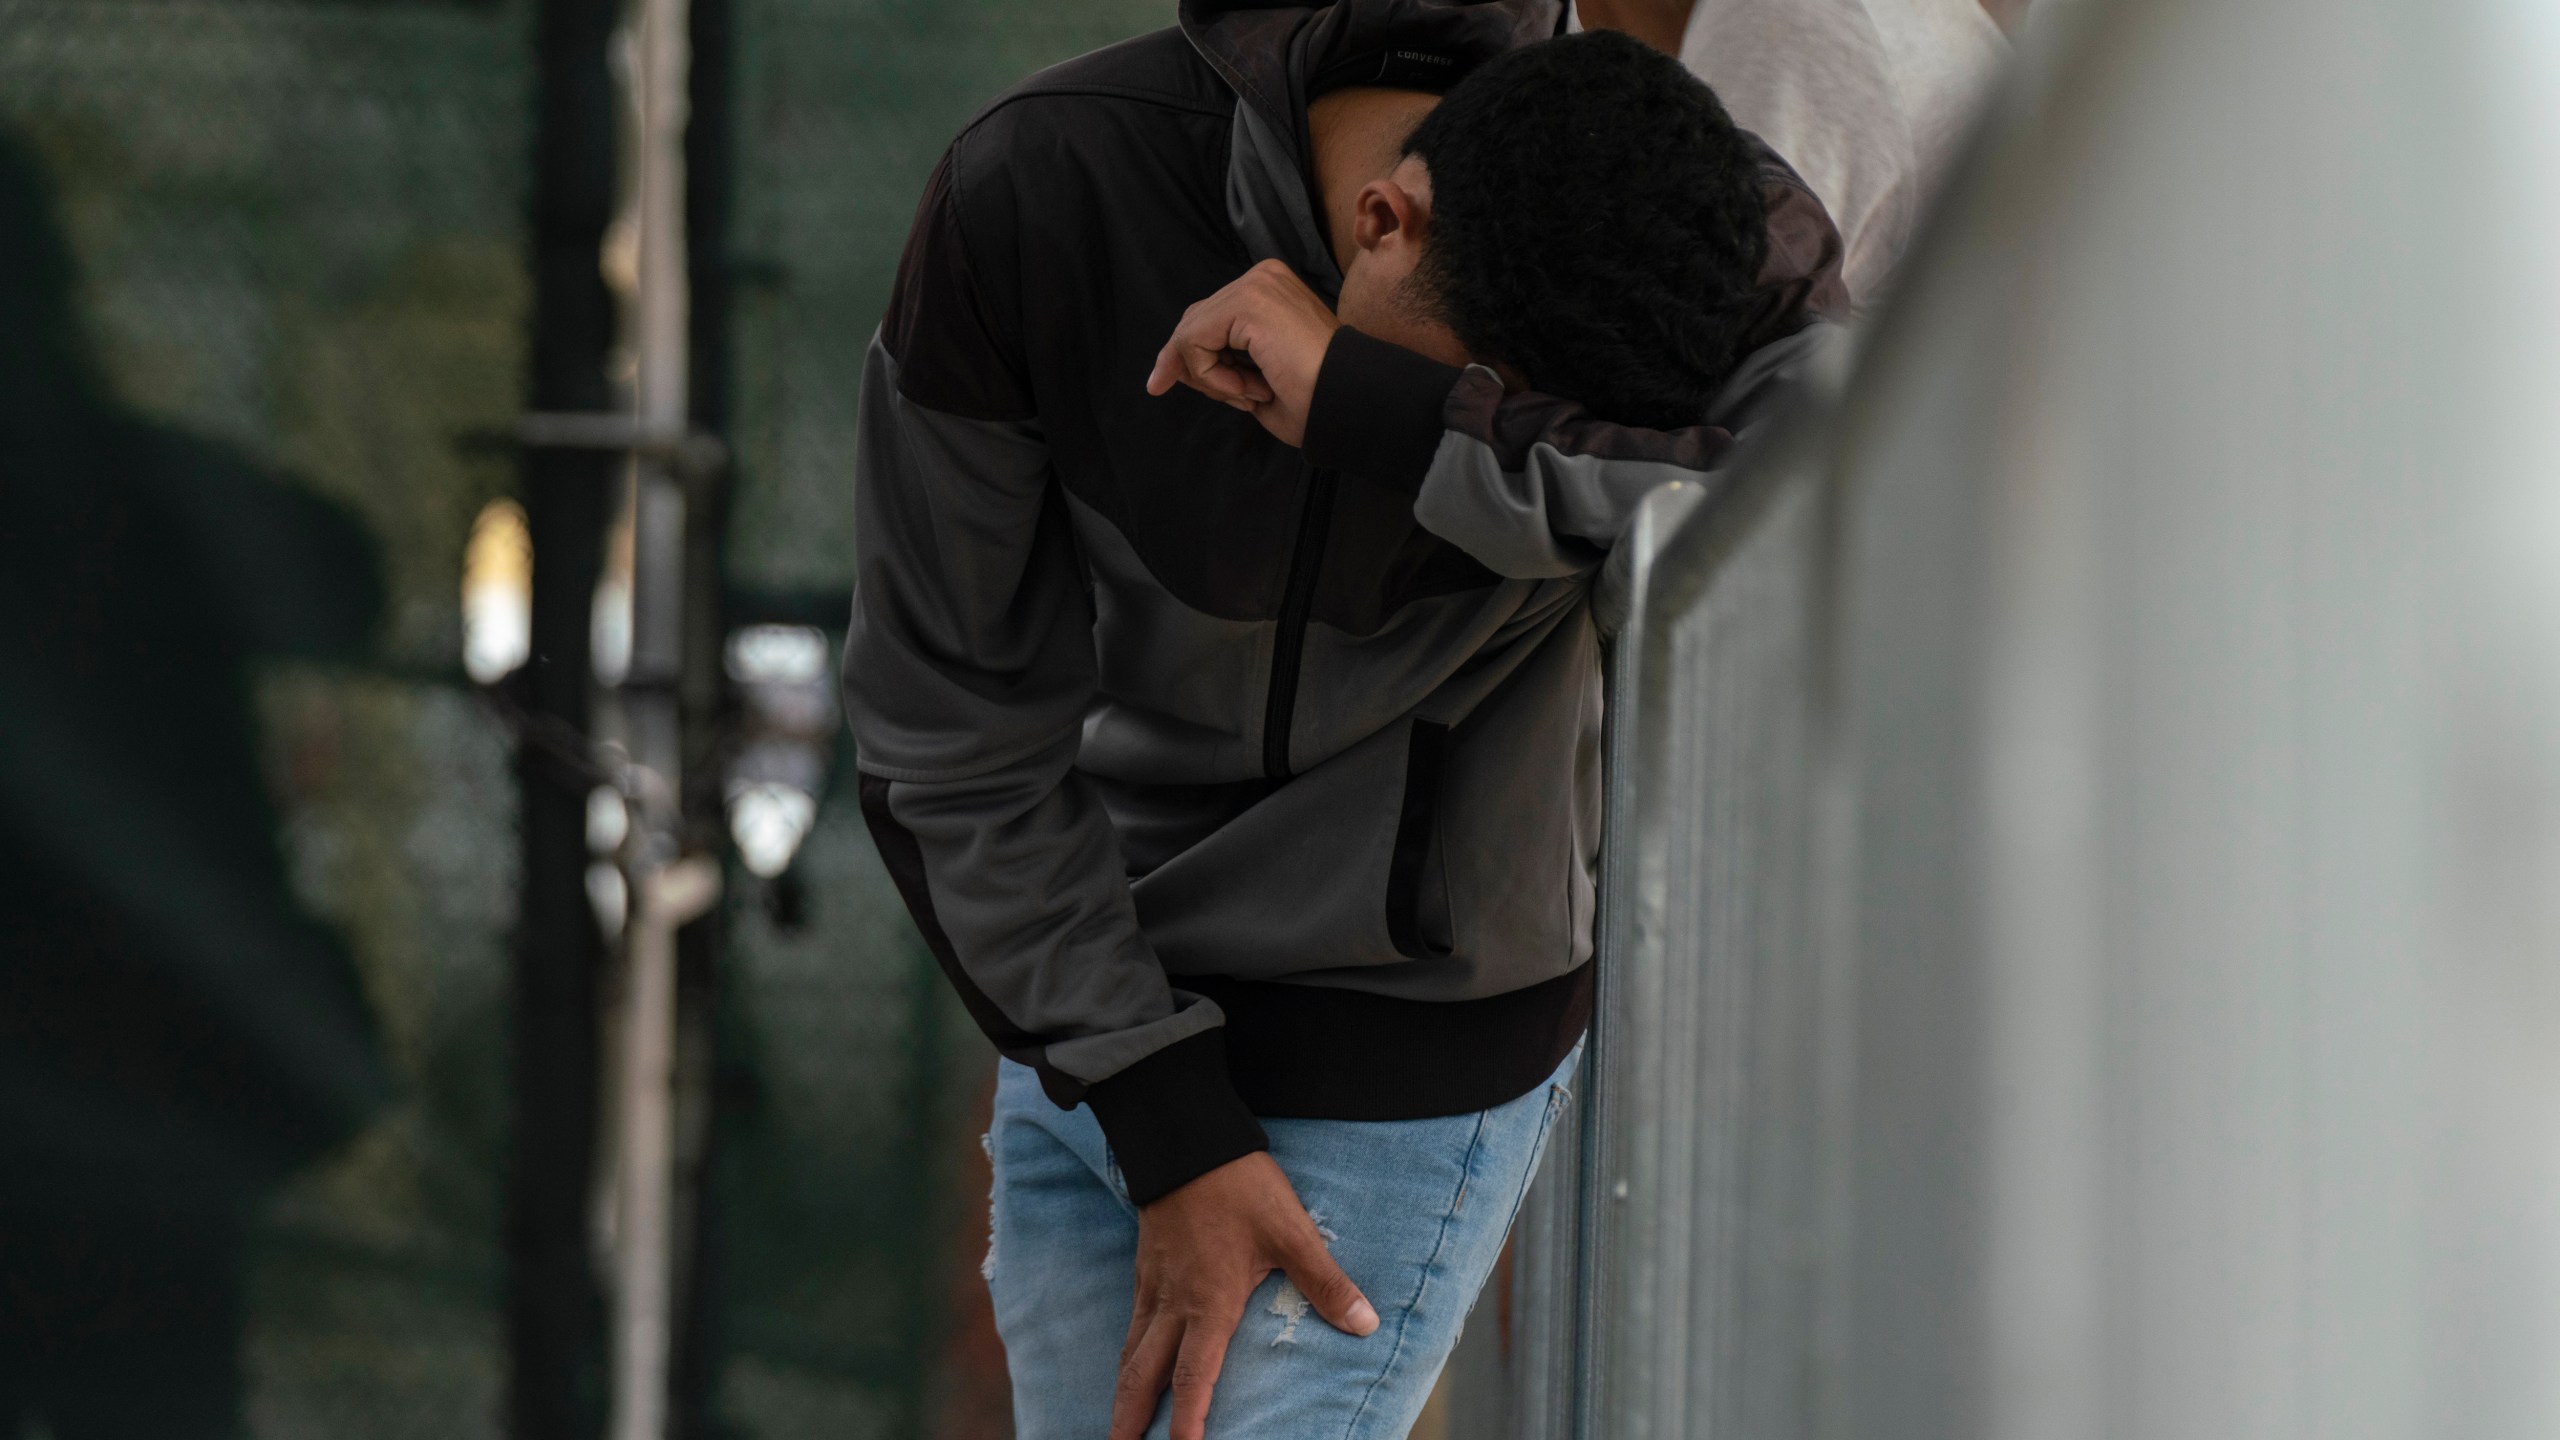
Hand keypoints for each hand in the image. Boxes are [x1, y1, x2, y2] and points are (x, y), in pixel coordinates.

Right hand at [1110, 1151, 1377, 1439]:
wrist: (1187, 1141)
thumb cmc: (1240, 1187)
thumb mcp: (1292, 1233)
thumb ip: (1325, 1282)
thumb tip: (1365, 1323)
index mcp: (1211, 1304)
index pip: (1193, 1378)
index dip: (1186, 1422)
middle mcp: (1175, 1303)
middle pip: (1144, 1375)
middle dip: (1130, 1420)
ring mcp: (1154, 1285)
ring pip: (1131, 1352)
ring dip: (1124, 1393)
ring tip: (1119, 1423)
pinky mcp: (1146, 1267)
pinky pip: (1132, 1323)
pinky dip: (1128, 1354)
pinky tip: (1132, 1363)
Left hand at [1145, 259, 1341, 447]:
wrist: (1348, 402)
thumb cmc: (1314, 399)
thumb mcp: (1254, 378)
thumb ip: (1219, 363)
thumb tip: (1171, 365)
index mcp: (1271, 290)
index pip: (1209, 316)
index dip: (1188, 355)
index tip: (1162, 384)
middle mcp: (1263, 277)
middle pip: (1195, 320)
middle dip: (1193, 366)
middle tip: (1234, 398)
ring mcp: (1256, 285)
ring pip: (1191, 333)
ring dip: (1212, 377)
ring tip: (1255, 393)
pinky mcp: (1248, 301)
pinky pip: (1196, 341)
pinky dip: (1211, 375)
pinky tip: (1250, 388)